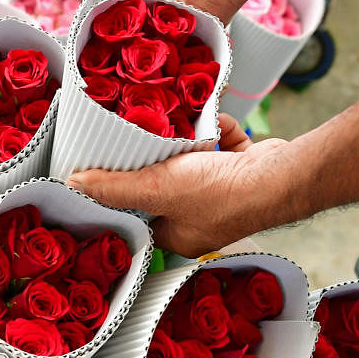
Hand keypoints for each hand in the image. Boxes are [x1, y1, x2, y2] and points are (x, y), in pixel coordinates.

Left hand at [66, 114, 291, 256]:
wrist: (284, 175)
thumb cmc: (222, 193)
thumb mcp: (157, 189)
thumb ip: (115, 188)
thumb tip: (74, 184)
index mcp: (179, 236)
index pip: (139, 218)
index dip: (123, 196)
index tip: (109, 172)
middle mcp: (201, 219)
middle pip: (164, 187)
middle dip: (155, 162)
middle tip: (137, 140)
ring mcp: (224, 193)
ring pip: (192, 162)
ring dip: (186, 141)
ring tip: (176, 126)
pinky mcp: (243, 169)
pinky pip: (219, 146)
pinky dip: (216, 131)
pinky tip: (213, 121)